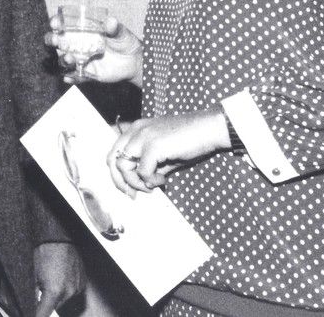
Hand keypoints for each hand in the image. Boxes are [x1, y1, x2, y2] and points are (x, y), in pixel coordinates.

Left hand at [33, 242, 83, 315]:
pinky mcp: (82, 283)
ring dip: (57, 296)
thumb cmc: (45, 252)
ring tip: (51, 278)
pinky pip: (72, 292)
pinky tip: (60, 277)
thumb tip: (33, 305)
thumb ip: (34, 294)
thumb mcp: (34, 275)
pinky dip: (66, 289)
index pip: (44, 313)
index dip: (38, 315)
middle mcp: (69, 292)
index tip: (35, 314)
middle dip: (47, 303)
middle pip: (55, 307)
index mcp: (55, 291)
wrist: (58, 237)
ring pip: (64, 300)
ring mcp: (77, 288)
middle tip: (41, 291)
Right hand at [47, 16, 142, 85]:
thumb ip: (114, 28)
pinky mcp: (86, 73)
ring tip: (69, 59)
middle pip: (56, 42)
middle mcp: (76, 44)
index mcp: (81, 30)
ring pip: (63, 60)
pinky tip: (70, 78)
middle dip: (51, 40)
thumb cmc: (125, 42)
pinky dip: (71, 77)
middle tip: (54, 40)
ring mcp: (80, 59)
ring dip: (63, 59)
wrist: (134, 62)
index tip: (55, 24)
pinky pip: (75, 76)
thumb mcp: (120, 32)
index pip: (63, 25)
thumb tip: (111, 21)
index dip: (56, 23)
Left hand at [107, 110, 229, 197]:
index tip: (129, 189)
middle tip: (133, 194)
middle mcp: (136, 130)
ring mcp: (143, 136)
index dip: (118, 174)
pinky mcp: (153, 145)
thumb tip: (142, 185)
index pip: (115, 153)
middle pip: (112, 159)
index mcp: (136, 130)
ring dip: (136, 182)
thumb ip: (150, 166)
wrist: (210, 129)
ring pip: (123, 166)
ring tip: (154, 185)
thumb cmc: (191, 141)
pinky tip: (163, 180)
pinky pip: (142, 171)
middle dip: (120, 181)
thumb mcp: (165, 155)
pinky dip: (150, 181)